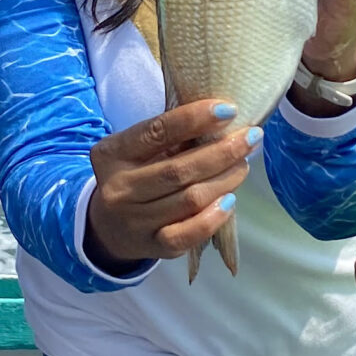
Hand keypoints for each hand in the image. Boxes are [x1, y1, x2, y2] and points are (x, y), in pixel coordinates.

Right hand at [83, 100, 258, 270]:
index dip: (194, 119)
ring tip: (243, 165)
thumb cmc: (131, 176)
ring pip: (189, 200)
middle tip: (251, 138)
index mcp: (112, 154)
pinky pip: (186, 235)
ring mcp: (134, 221)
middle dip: (222, 151)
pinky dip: (212, 218)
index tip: (228, 110)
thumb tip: (222, 122)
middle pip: (179, 169)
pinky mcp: (151, 246)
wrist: (104, 226)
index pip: (156, 132)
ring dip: (225, 180)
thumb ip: (169, 137)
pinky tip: (230, 201)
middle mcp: (119, 188)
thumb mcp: (136, 151)